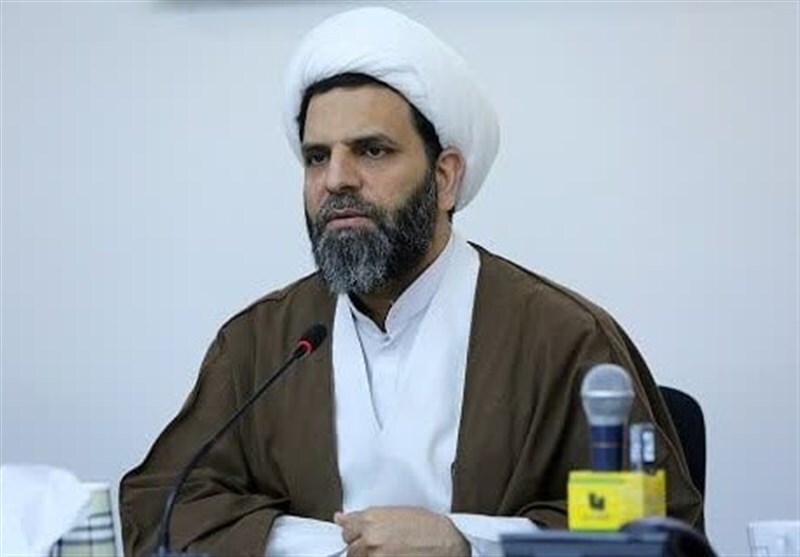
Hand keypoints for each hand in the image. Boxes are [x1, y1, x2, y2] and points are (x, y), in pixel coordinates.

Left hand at [334, 506, 469, 556]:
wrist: (448, 543)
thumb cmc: (428, 525)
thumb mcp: (397, 512)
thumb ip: (366, 516)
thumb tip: (339, 518)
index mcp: (372, 518)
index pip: (346, 529)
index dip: (355, 533)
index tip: (363, 536)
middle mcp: (370, 537)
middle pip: (350, 549)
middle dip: (361, 549)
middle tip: (380, 548)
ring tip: (387, 554)